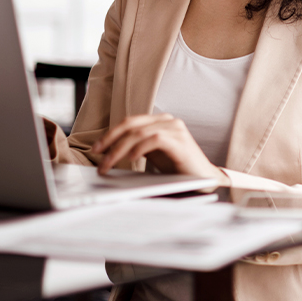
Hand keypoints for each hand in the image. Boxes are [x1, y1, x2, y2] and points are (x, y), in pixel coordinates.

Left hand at [92, 114, 229, 185]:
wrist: (204, 179)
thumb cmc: (178, 168)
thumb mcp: (152, 154)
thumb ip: (137, 146)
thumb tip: (109, 150)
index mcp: (160, 121)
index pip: (130, 122)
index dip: (110, 134)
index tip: (97, 148)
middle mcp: (168, 121)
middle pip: (131, 125)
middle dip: (110, 141)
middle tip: (98, 156)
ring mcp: (176, 129)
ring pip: (139, 133)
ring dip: (119, 150)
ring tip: (109, 163)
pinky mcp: (180, 141)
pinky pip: (155, 139)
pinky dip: (140, 148)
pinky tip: (132, 159)